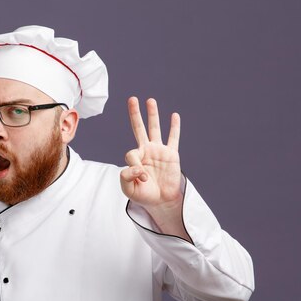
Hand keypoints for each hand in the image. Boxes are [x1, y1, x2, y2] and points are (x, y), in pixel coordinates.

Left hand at [120, 97, 183, 212]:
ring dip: (153, 114)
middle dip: (135, 114)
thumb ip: (126, 177)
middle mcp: (146, 151)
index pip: (131, 154)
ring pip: (155, 129)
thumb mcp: (128, 189)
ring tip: (150, 100)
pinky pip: (173, 138)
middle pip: (139, 128)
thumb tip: (139, 167)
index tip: (143, 178)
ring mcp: (159, 151)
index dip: (135, 167)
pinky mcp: (171, 154)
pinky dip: (174, 127)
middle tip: (132, 99)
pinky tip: (174, 116)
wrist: (161, 201)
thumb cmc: (143, 195)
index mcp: (134, 158)